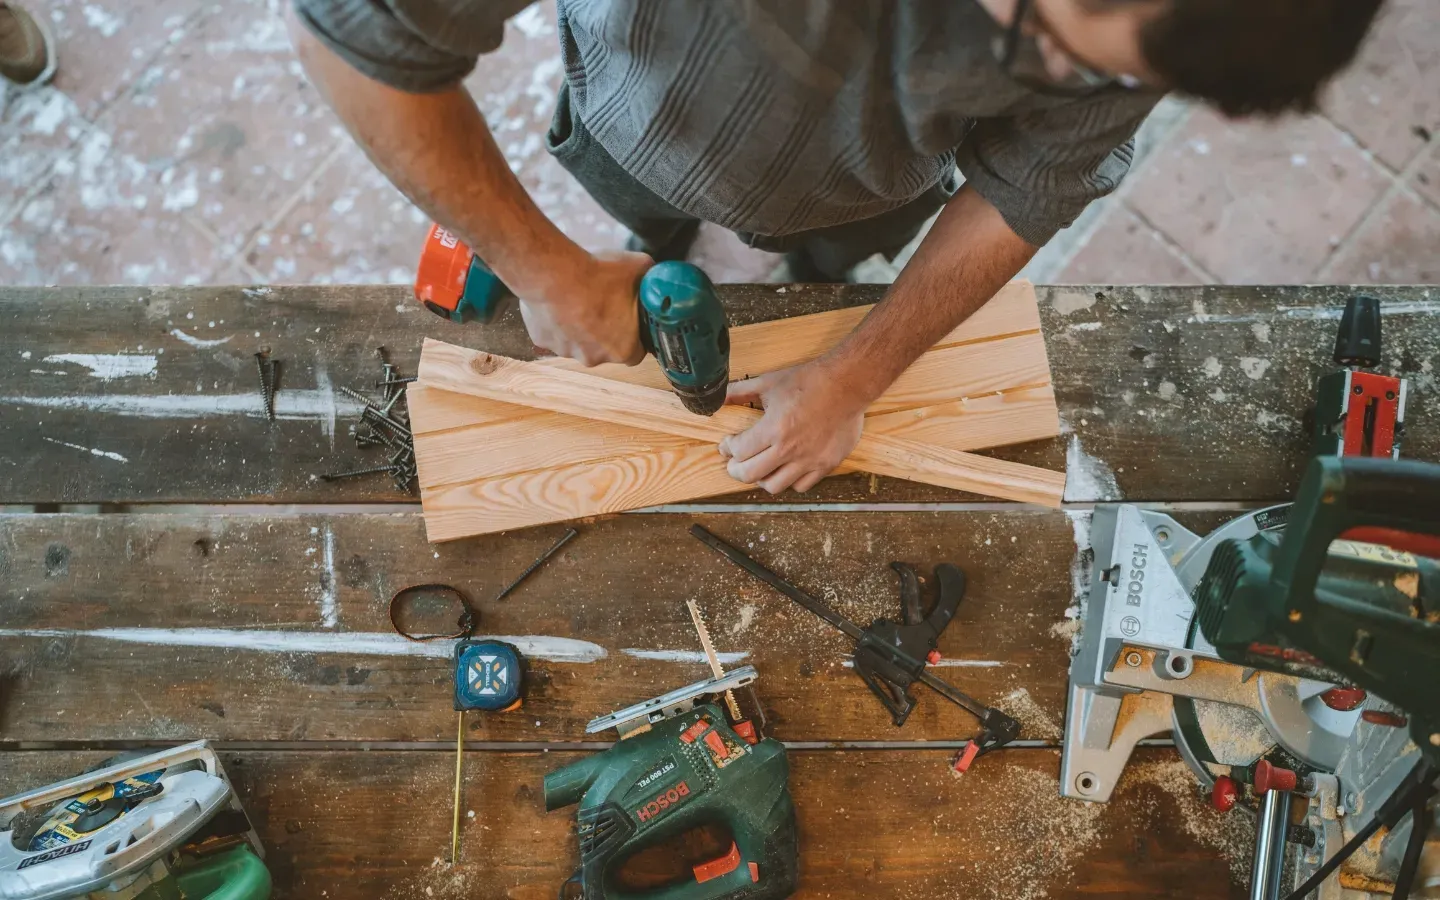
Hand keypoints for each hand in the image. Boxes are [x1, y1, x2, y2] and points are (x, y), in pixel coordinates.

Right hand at [519, 250, 652, 365]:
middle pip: (605, 348)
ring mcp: (566, 351)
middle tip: (602, 304)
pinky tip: (559, 301)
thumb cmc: (598, 277)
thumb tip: (653, 275)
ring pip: (578, 342)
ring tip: (578, 300)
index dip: (634, 335)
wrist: (554, 275)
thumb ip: (649, 278)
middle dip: (605, 330)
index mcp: (623, 349)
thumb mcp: (638, 268)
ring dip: (580, 326)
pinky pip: (554, 333)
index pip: (636, 352)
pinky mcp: (543, 341)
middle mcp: (595, 358)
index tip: (629, 319)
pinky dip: (557, 321)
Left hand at [718, 361, 868, 493]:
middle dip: (735, 470)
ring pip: (774, 486)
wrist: (847, 384)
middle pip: (750, 475)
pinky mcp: (826, 464)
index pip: (739, 451)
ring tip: (759, 468)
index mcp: (774, 428)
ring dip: (761, 479)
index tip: (727, 445)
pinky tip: (785, 469)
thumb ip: (740, 391)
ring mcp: (809, 460)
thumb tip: (718, 397)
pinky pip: (801, 486)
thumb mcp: (769, 382)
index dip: (727, 448)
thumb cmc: (809, 381)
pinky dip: (789, 481)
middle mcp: (790, 449)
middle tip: (734, 463)